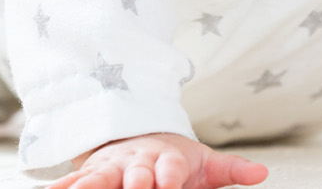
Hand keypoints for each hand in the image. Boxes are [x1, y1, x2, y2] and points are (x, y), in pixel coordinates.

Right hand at [46, 132, 268, 188]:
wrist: (142, 138)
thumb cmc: (177, 161)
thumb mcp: (206, 164)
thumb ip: (232, 169)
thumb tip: (262, 172)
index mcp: (166, 160)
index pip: (169, 170)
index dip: (169, 178)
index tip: (168, 185)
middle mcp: (136, 163)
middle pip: (133, 175)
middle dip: (131, 183)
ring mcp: (110, 168)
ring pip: (97, 179)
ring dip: (87, 186)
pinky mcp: (89, 174)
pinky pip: (70, 182)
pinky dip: (59, 187)